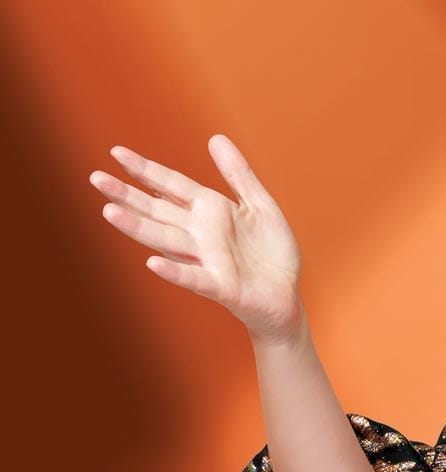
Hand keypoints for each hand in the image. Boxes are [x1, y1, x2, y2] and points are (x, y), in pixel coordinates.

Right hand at [89, 135, 303, 343]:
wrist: (286, 296)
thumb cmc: (271, 253)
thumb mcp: (260, 205)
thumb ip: (238, 174)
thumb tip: (215, 138)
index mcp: (210, 211)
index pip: (171, 185)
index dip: (146, 170)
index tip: (116, 152)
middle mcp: (201, 234)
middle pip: (158, 211)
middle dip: (128, 196)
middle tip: (96, 178)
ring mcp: (207, 260)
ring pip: (166, 241)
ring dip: (138, 228)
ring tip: (109, 212)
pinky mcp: (220, 286)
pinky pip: (194, 278)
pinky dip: (174, 271)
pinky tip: (152, 263)